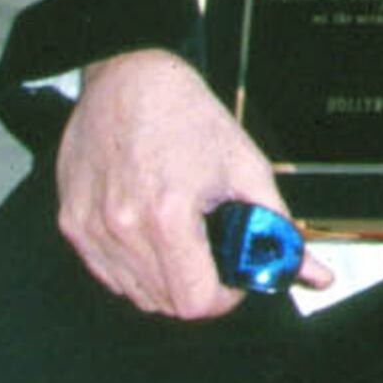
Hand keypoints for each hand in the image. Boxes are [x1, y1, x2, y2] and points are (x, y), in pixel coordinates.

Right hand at [53, 49, 320, 317]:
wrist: (128, 80)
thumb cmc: (186, 117)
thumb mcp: (247, 169)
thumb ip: (278, 229)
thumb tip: (311, 273)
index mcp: (167, 216)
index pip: (194, 302)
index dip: (225, 299)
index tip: (234, 281)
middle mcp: (121, 227)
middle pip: (165, 303)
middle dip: (199, 289)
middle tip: (215, 257)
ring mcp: (89, 228)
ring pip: (134, 293)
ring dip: (166, 281)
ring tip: (185, 240)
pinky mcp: (71, 223)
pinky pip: (107, 273)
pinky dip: (134, 269)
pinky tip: (153, 236)